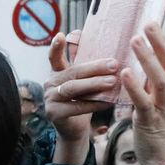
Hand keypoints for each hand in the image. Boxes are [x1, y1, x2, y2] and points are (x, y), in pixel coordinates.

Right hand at [45, 32, 118, 164]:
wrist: (74, 129)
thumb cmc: (81, 100)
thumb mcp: (82, 81)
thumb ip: (83, 63)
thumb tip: (92, 39)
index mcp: (56, 72)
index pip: (54, 57)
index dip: (56, 46)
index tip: (61, 35)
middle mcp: (50, 83)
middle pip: (73, 72)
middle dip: (95, 67)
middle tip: (114, 64)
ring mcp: (50, 98)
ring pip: (74, 88)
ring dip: (94, 84)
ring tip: (112, 81)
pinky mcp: (55, 113)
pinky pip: (78, 106)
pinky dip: (95, 103)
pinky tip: (109, 101)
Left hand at [122, 17, 164, 164]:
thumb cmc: (164, 133)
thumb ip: (160, 83)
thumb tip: (150, 60)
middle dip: (164, 42)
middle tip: (150, 22)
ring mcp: (163, 109)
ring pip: (161, 80)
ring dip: (149, 58)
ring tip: (135, 39)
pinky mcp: (149, 122)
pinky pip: (143, 102)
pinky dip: (135, 87)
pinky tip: (125, 73)